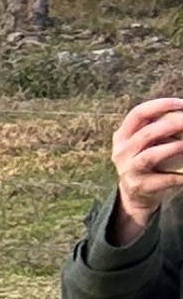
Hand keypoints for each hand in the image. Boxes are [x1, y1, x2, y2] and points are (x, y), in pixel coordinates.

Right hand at [114, 97, 182, 238]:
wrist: (136, 194)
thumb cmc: (148, 159)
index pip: (138, 114)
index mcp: (122, 136)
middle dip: (173, 124)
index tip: (182, 103)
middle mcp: (122, 152)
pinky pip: (163, 179)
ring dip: (174, 147)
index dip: (160, 105)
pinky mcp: (139, 186)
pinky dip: (180, 175)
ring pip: (150, 155)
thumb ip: (160, 126)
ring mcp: (129, 170)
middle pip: (147, 133)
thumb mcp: (147, 141)